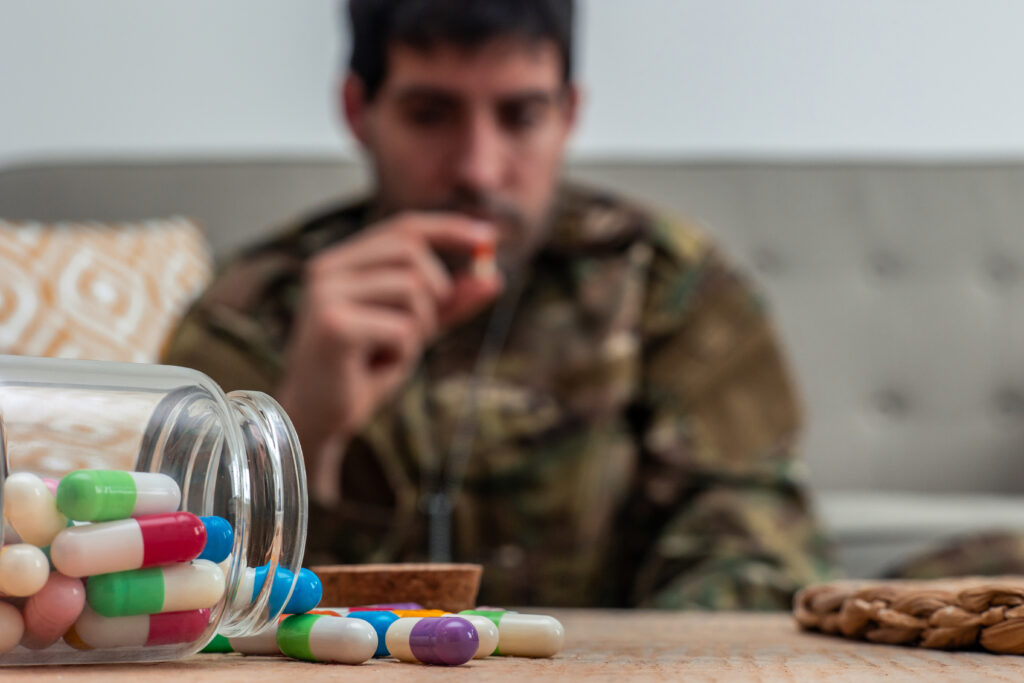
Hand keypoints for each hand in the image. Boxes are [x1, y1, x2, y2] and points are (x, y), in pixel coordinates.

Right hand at [275, 213, 501, 503]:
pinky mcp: (335, 326)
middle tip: (420, 331)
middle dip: (436, 292)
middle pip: (412, 252)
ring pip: (413, 290)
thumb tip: (494, 276)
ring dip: (418, 329)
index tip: (490, 238)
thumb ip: (450, 303)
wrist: (317, 419)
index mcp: (342, 262)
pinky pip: (403, 328)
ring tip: (389, 353)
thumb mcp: (414, 329)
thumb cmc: (361, 372)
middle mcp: (328, 269)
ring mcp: (327, 294)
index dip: (451, 228)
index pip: (405, 228)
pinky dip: (403, 353)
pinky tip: (375, 368)